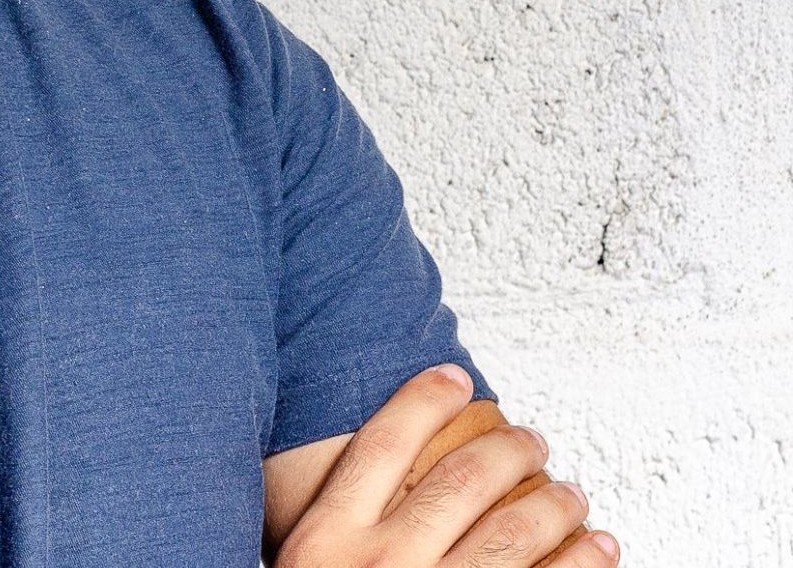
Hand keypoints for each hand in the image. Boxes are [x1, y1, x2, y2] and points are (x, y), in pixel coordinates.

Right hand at [276, 364, 617, 567]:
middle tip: (532, 440)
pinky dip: (581, 564)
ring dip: (555, 502)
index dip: (423, 399)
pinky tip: (598, 551)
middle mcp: (381, 564)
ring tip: (572, 493)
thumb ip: (334, 534)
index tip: (454, 377)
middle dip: (507, 449)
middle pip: (459, 479)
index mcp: (328, 540)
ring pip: (512, 532)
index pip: (383, 442)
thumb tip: (374, 483)